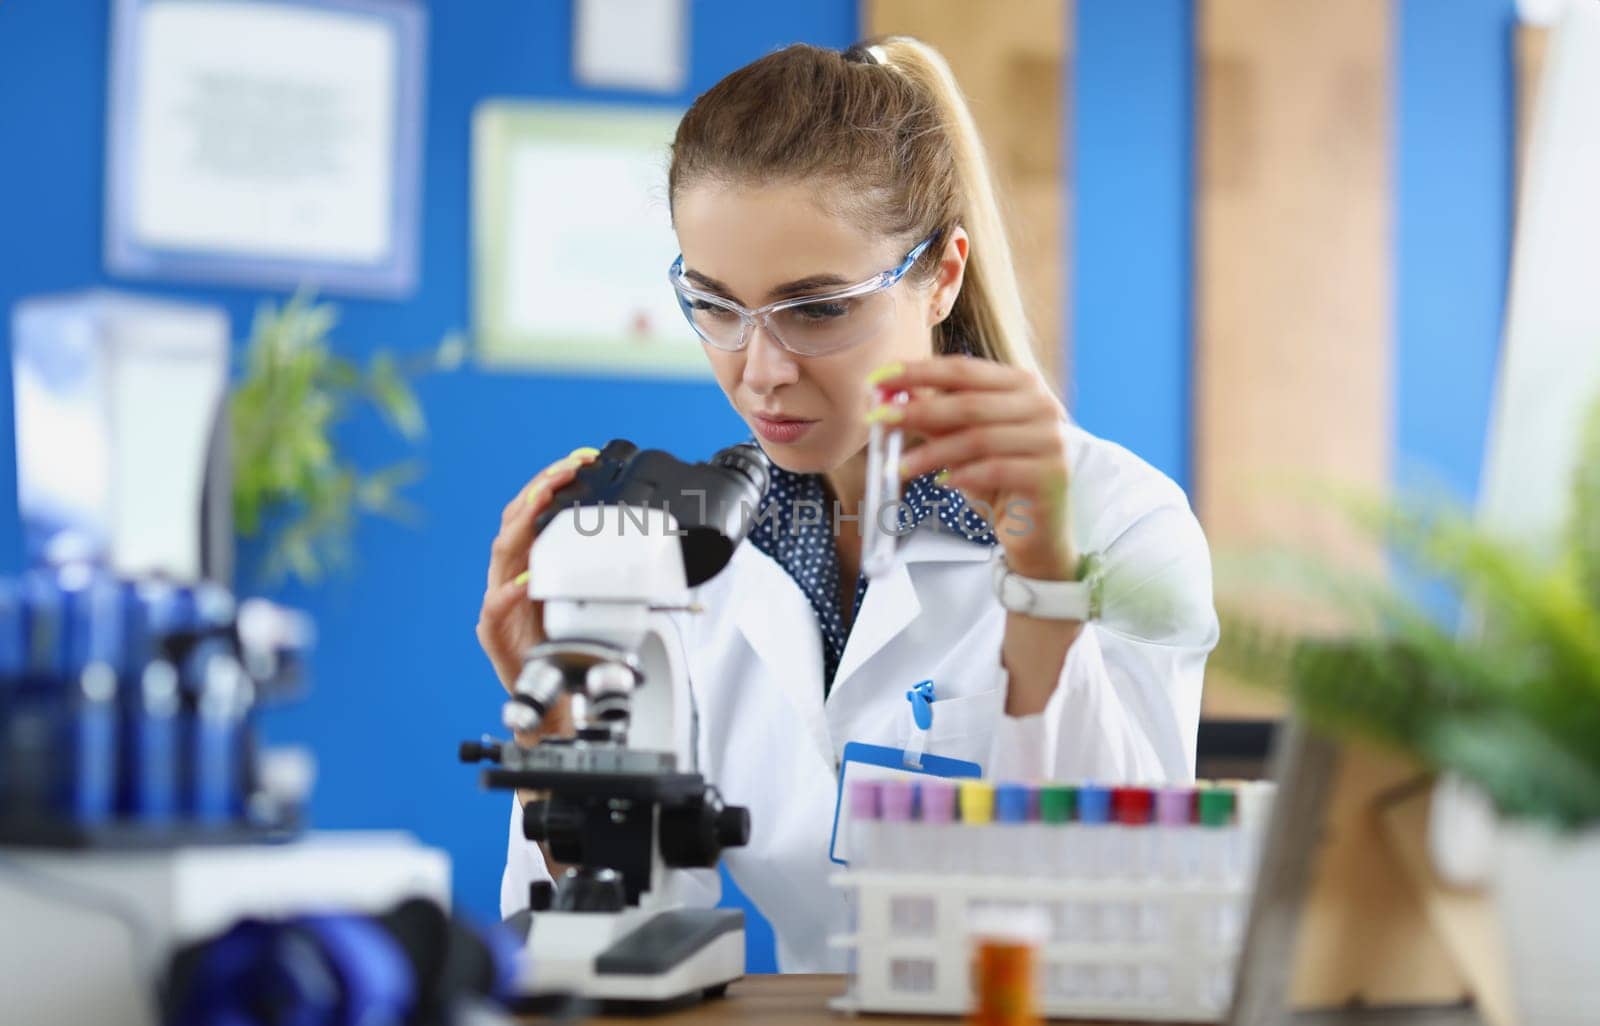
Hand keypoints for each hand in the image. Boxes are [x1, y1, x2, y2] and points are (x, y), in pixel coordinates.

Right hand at [476, 447, 599, 716]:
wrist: (542, 686)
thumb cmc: (561, 639)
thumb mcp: (585, 596)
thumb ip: (601, 569)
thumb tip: (641, 543)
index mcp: (531, 560)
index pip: (535, 510)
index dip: (552, 481)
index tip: (578, 459)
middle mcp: (510, 573)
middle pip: (516, 520)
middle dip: (538, 490)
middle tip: (562, 471)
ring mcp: (498, 598)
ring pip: (501, 553)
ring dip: (520, 526)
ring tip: (539, 504)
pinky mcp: (493, 630)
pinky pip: (495, 608)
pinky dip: (507, 595)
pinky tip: (521, 585)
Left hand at [869, 355, 1076, 578]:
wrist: (1036, 528)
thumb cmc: (998, 480)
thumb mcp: (962, 443)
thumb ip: (934, 418)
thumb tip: (890, 397)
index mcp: (1022, 385)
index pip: (964, 370)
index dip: (918, 372)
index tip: (878, 379)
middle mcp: (1043, 406)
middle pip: (969, 403)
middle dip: (918, 410)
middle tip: (879, 418)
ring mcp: (1051, 440)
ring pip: (978, 439)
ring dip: (931, 453)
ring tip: (899, 466)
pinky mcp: (1050, 475)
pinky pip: (995, 470)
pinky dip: (962, 476)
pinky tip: (941, 483)